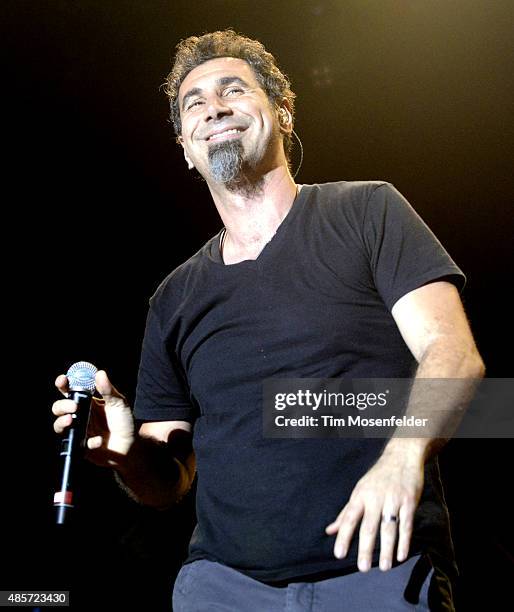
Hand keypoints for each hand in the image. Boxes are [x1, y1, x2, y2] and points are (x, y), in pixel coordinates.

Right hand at [52, 370, 134, 467]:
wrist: (131, 444)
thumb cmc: (124, 421)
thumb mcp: (119, 403)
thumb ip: (108, 390)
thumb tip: (100, 373)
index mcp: (87, 402)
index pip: (70, 390)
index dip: (63, 384)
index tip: (62, 380)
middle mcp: (79, 415)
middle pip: (59, 407)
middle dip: (62, 405)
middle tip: (74, 406)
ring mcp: (78, 430)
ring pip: (59, 425)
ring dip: (61, 422)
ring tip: (72, 420)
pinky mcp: (81, 446)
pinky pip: (76, 444)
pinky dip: (87, 441)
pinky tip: (98, 440)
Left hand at [325, 447, 423, 571]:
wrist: (401, 457)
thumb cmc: (378, 477)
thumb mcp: (359, 490)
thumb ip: (346, 512)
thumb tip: (330, 530)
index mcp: (360, 495)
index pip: (349, 517)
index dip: (343, 535)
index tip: (339, 554)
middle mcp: (375, 498)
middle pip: (369, 526)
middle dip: (365, 548)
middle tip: (362, 568)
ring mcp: (393, 500)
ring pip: (388, 528)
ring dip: (386, 549)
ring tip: (383, 567)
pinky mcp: (409, 502)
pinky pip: (406, 524)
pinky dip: (404, 541)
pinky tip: (401, 555)